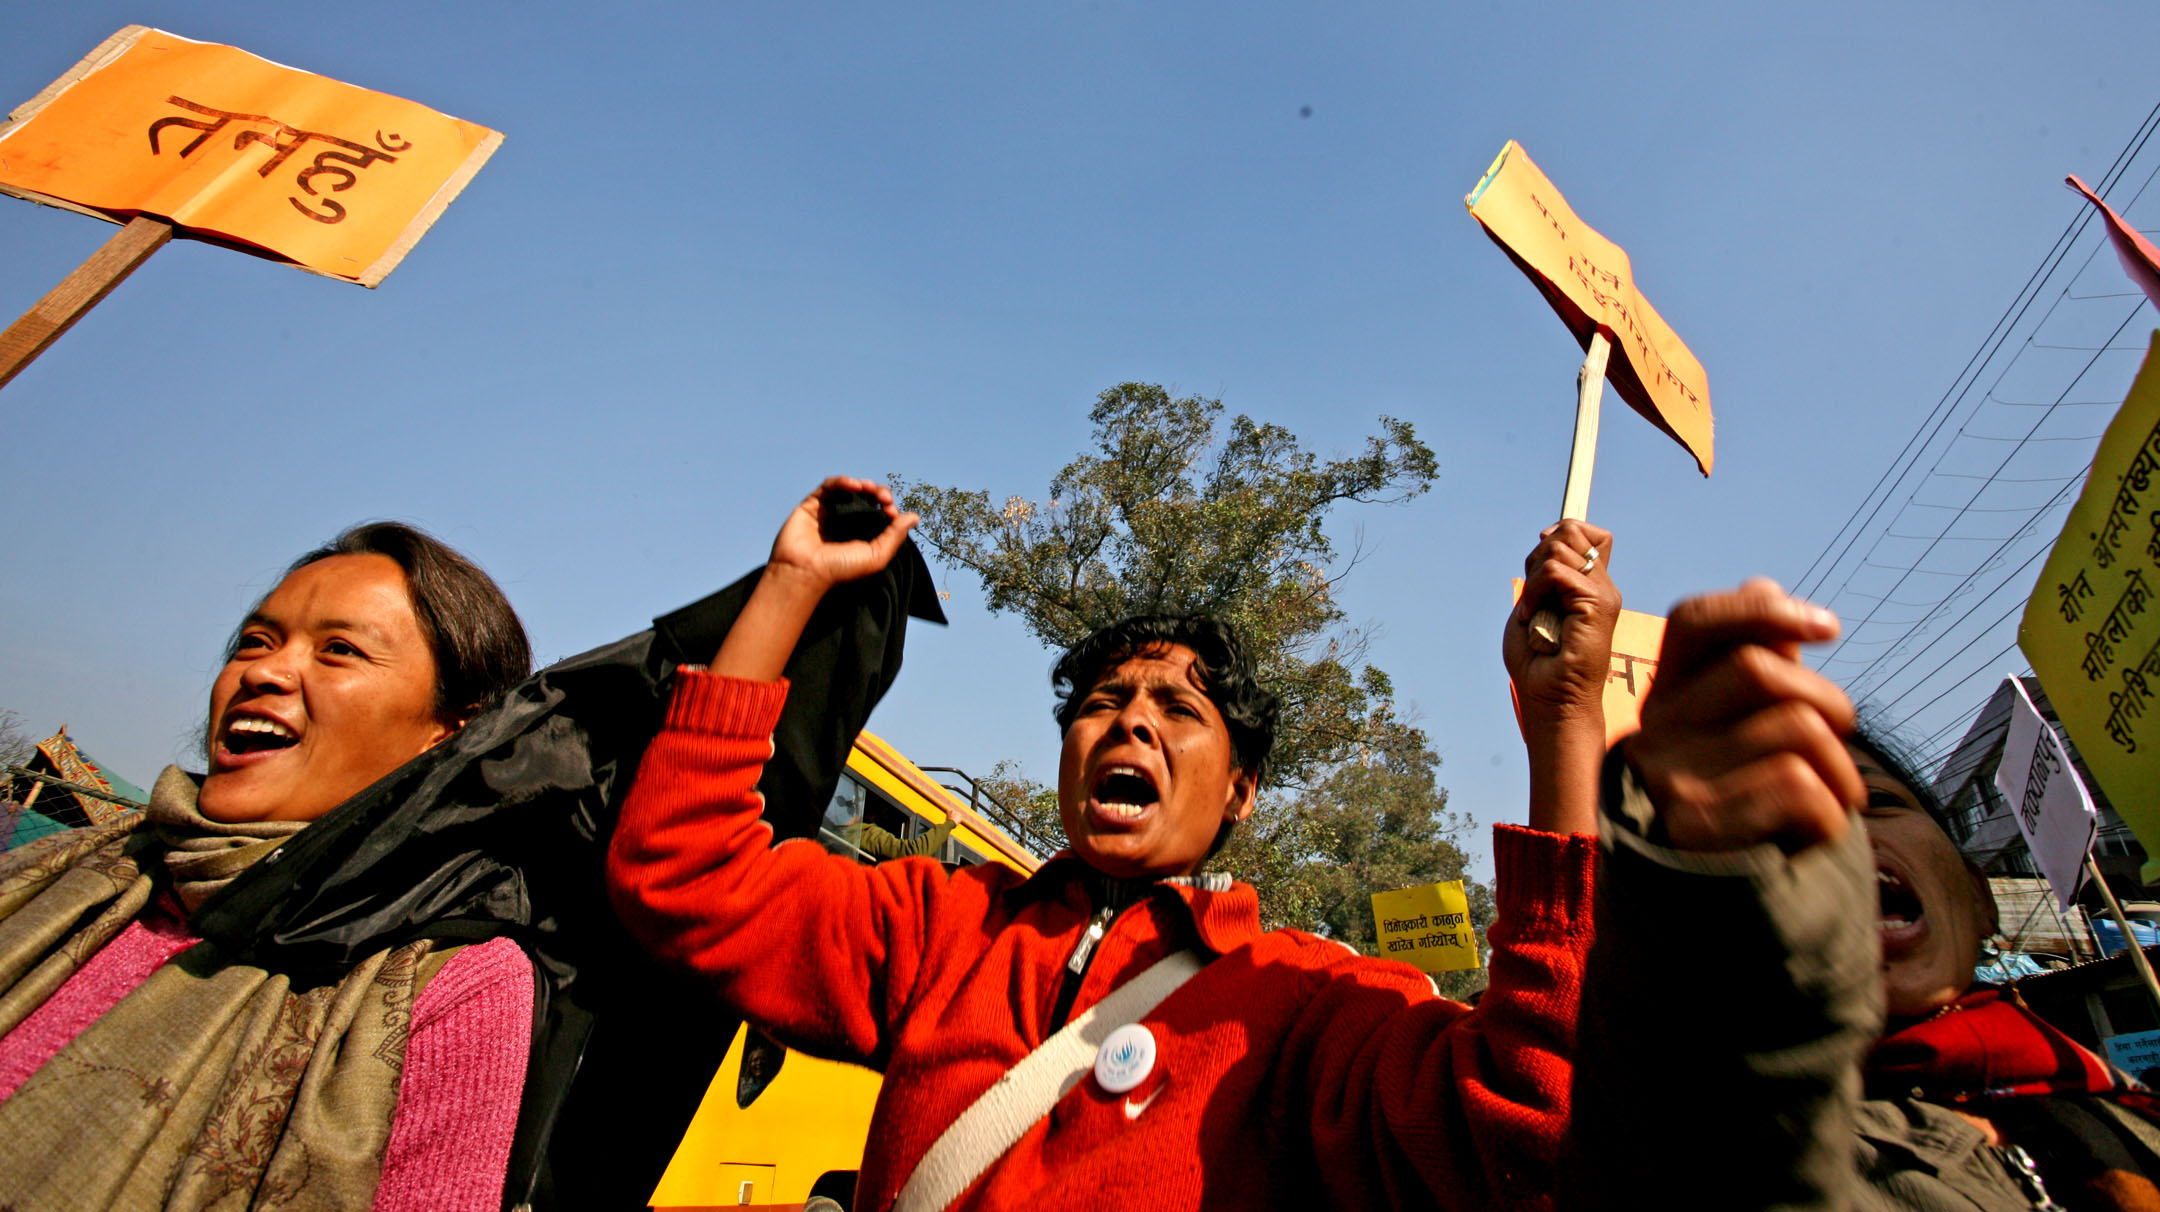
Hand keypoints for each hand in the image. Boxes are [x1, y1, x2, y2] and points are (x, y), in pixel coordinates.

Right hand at [709, 477, 918, 681]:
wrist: (804, 572)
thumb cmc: (840, 570)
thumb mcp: (876, 556)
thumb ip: (895, 536)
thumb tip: (914, 516)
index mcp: (861, 534)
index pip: (879, 512)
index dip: (889, 507)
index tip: (892, 512)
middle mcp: (846, 522)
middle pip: (867, 498)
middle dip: (879, 493)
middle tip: (884, 498)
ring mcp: (828, 512)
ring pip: (849, 489)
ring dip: (863, 484)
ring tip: (870, 489)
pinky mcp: (812, 504)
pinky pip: (829, 486)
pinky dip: (843, 481)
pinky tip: (854, 485)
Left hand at [1505, 521, 1620, 732]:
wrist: (1551, 700)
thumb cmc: (1538, 663)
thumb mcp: (1534, 605)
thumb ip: (1545, 573)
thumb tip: (1548, 537)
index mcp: (1590, 585)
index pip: (1586, 531)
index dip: (1557, 534)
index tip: (1536, 566)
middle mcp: (1602, 586)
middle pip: (1571, 529)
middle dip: (1538, 555)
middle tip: (1533, 596)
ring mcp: (1604, 594)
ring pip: (1560, 547)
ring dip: (1533, 580)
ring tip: (1533, 614)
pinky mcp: (1598, 604)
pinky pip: (1556, 572)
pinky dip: (1534, 592)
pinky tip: (1532, 620)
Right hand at [1618, 580, 1862, 852]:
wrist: (1704, 919)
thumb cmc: (1734, 813)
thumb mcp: (1732, 737)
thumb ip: (1747, 664)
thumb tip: (1760, 583)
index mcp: (1663, 699)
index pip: (1696, 621)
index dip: (1764, 611)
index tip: (1830, 629)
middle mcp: (1653, 732)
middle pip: (1762, 670)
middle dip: (1830, 703)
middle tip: (1841, 743)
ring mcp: (1669, 779)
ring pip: (1795, 728)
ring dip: (1841, 770)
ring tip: (1834, 800)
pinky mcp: (1696, 827)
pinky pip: (1799, 787)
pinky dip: (1830, 814)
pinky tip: (1815, 834)